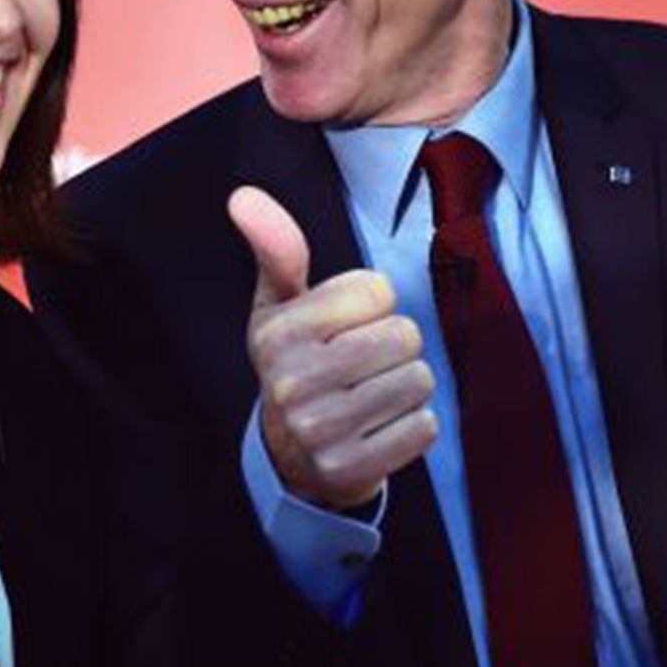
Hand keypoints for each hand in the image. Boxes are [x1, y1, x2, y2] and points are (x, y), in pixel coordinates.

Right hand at [228, 185, 437, 509]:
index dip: (373, 304)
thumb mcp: (280, 307)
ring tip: (373, 394)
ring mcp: (321, 432)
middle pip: (403, 335)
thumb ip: (275, 249)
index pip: (376, 290)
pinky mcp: (351, 470)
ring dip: (407, 386)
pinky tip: (381, 427)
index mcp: (277, 334)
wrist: (290, 459)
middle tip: (365, 364)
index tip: (347, 324)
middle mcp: (292, 383)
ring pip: (418, 380)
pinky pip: (423, 427)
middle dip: (395, 345)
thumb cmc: (296, 364)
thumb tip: (243, 195)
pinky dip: (413, 425)